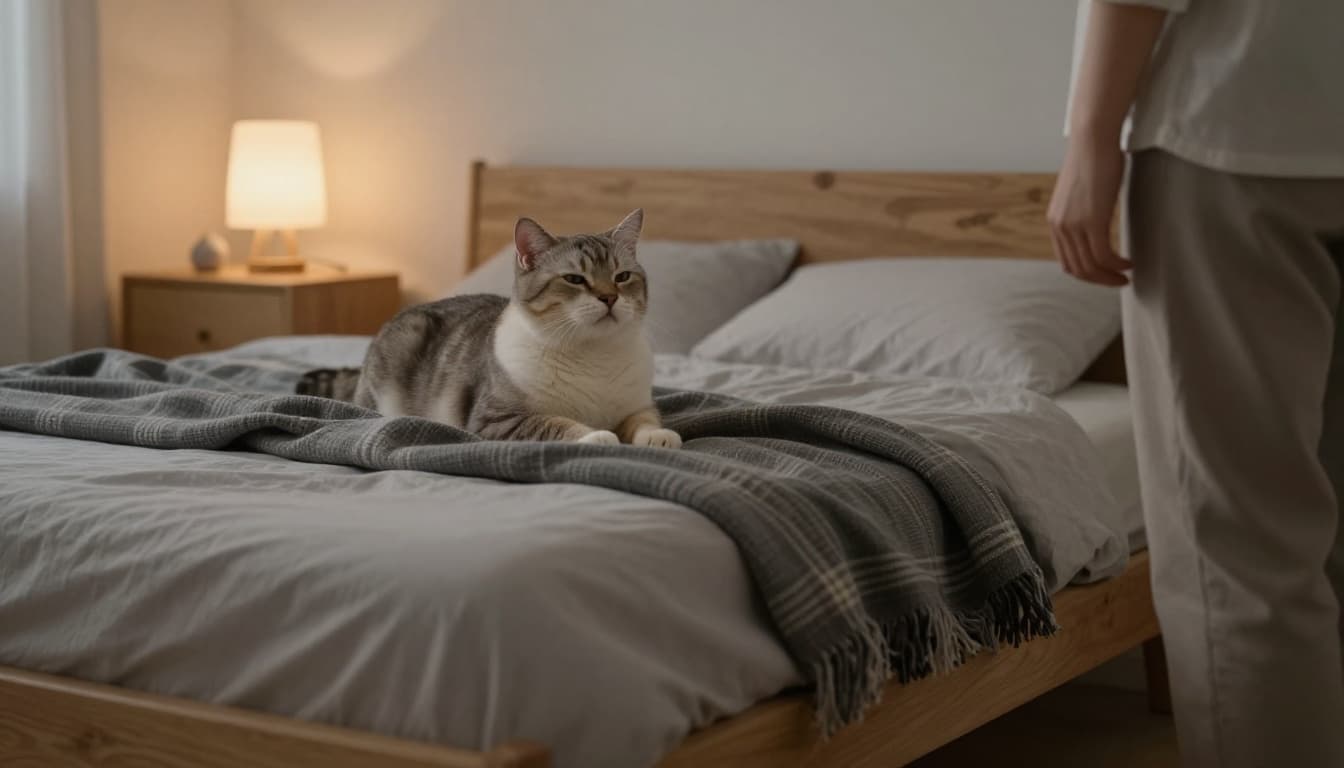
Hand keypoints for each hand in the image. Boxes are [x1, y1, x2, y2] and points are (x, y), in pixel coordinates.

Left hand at [1048, 136, 1130, 285]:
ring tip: (1126, 275)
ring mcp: (1073, 225)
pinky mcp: (1091, 221)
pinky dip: (1116, 265)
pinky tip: (1129, 263)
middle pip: (1077, 269)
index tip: (1105, 273)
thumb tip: (1096, 219)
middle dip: (1099, 280)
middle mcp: (1059, 226)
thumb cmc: (1093, 159)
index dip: (1087, 273)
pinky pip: (1103, 255)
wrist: (1092, 139)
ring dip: (1109, 276)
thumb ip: (1083, 211)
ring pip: (1090, 266)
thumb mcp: (1082, 192)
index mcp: (1055, 222)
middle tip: (1119, 281)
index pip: (1066, 261)